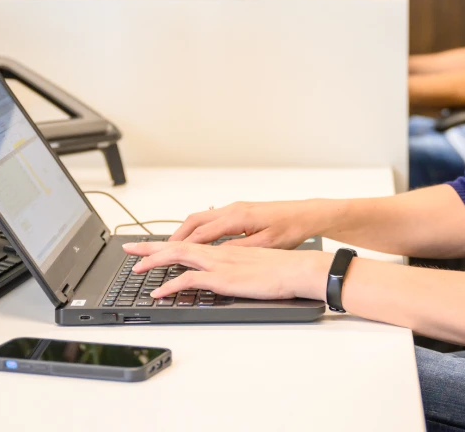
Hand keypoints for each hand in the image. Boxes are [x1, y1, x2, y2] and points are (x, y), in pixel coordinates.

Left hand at [122, 241, 333, 301]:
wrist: (298, 268)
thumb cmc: (282, 268)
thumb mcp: (254, 263)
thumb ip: (236, 264)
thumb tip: (226, 272)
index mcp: (225, 247)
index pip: (189, 241)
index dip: (168, 242)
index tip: (151, 246)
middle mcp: (218, 251)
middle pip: (176, 244)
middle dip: (150, 247)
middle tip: (130, 249)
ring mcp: (218, 262)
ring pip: (177, 256)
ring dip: (153, 262)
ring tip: (136, 269)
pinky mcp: (222, 277)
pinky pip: (188, 279)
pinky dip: (170, 285)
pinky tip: (158, 292)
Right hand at [168, 200, 325, 248]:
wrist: (307, 214)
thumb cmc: (291, 228)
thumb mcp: (266, 244)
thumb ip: (240, 250)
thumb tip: (217, 256)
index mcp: (237, 218)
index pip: (200, 233)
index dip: (181, 245)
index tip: (164, 255)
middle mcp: (233, 209)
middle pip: (194, 221)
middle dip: (174, 236)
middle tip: (157, 250)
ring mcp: (235, 209)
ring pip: (201, 218)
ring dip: (185, 231)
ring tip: (171, 247)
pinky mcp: (240, 212)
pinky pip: (211, 219)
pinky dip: (197, 229)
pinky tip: (196, 240)